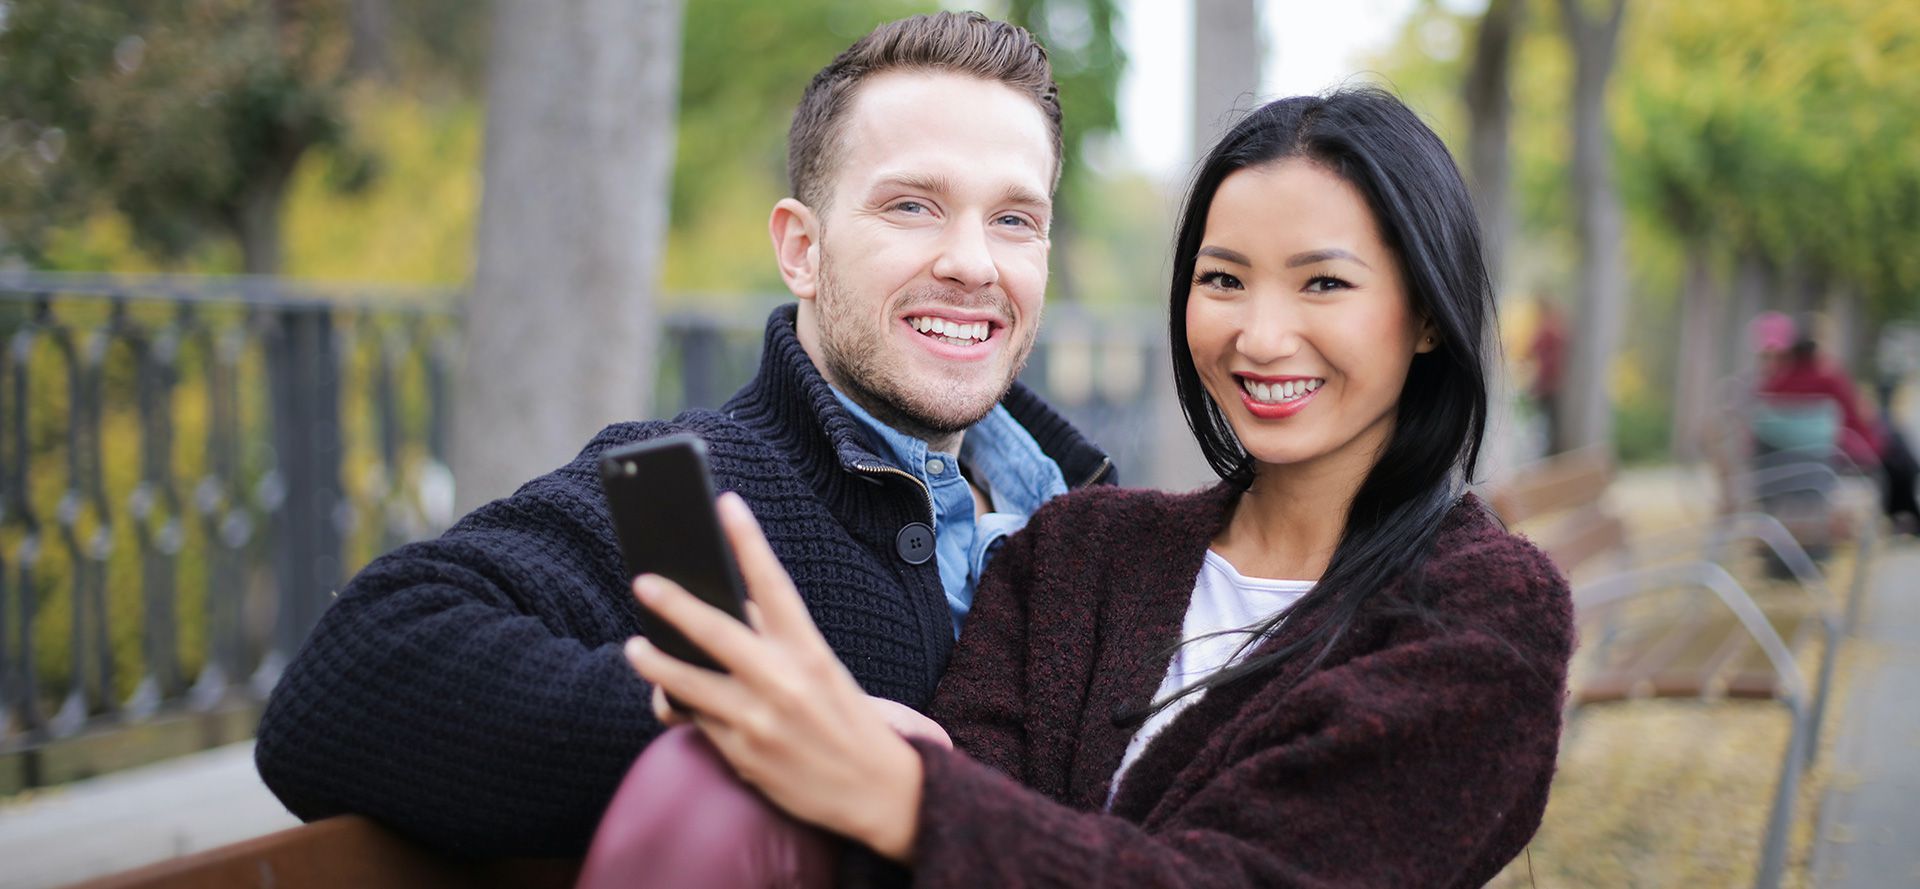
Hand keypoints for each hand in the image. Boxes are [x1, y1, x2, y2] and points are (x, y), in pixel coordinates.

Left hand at [625, 493, 924, 861]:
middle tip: (643, 582)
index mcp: (811, 653)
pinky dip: (680, 707)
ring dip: (655, 664)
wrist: (880, 792)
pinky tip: (667, 699)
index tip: (726, 505)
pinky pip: (697, 723)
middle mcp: (784, 683)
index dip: (749, 541)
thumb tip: (725, 617)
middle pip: (716, 632)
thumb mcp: (824, 673)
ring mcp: (760, 721)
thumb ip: (778, 645)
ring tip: (635, 649)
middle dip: (674, 604)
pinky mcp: (744, 755)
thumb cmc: (847, 722)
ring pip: (689, 684)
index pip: (775, 586)